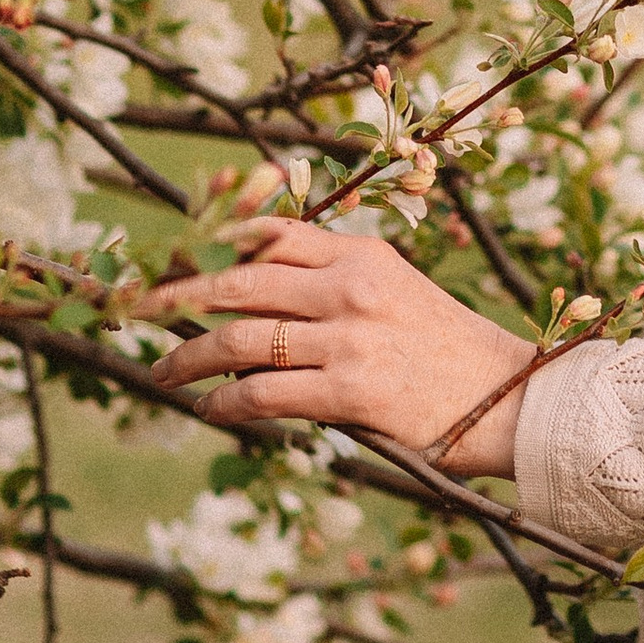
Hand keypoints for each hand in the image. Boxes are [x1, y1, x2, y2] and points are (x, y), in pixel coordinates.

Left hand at [140, 222, 533, 476]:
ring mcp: (350, 336)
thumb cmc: (444, 351)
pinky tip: (209, 411)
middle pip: (237, 277)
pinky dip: (225, 404)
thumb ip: (330, 286)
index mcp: (360, 253)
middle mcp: (350, 284)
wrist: (511, 398)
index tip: (165, 255)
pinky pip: (264, 394)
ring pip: (239, 338)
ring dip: (186, 357)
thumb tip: (249, 301)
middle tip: (133, 308)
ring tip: (160, 374)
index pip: (268, 231)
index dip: (208, 240)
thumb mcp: (393, 293)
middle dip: (174, 293)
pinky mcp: (352, 389)